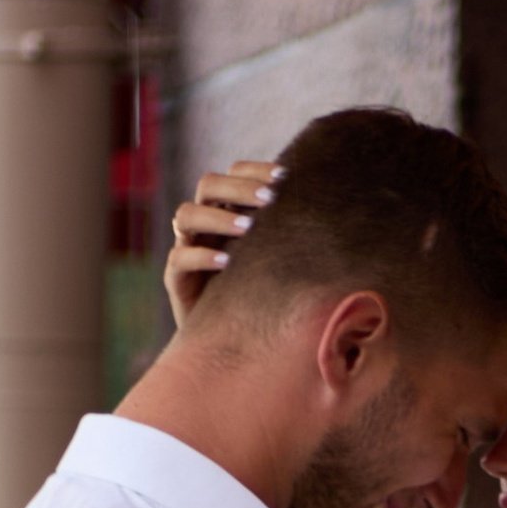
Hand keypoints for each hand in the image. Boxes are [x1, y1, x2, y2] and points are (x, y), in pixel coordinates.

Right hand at [165, 157, 278, 328]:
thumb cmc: (262, 292)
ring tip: (249, 229)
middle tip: (270, 199)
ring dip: (218, 218)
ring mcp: (187, 247)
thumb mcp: (276, 257)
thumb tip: (330, 210)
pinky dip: (202, 256)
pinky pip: (180, 258)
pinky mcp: (176, 278)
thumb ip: (288, 233)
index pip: (233, 173)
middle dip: (239, 188)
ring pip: (186, 215)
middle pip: (208, 185)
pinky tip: (227, 262)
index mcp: (227, 209)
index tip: (285, 176)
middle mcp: (205, 223)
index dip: (255, 170)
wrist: (229, 337)